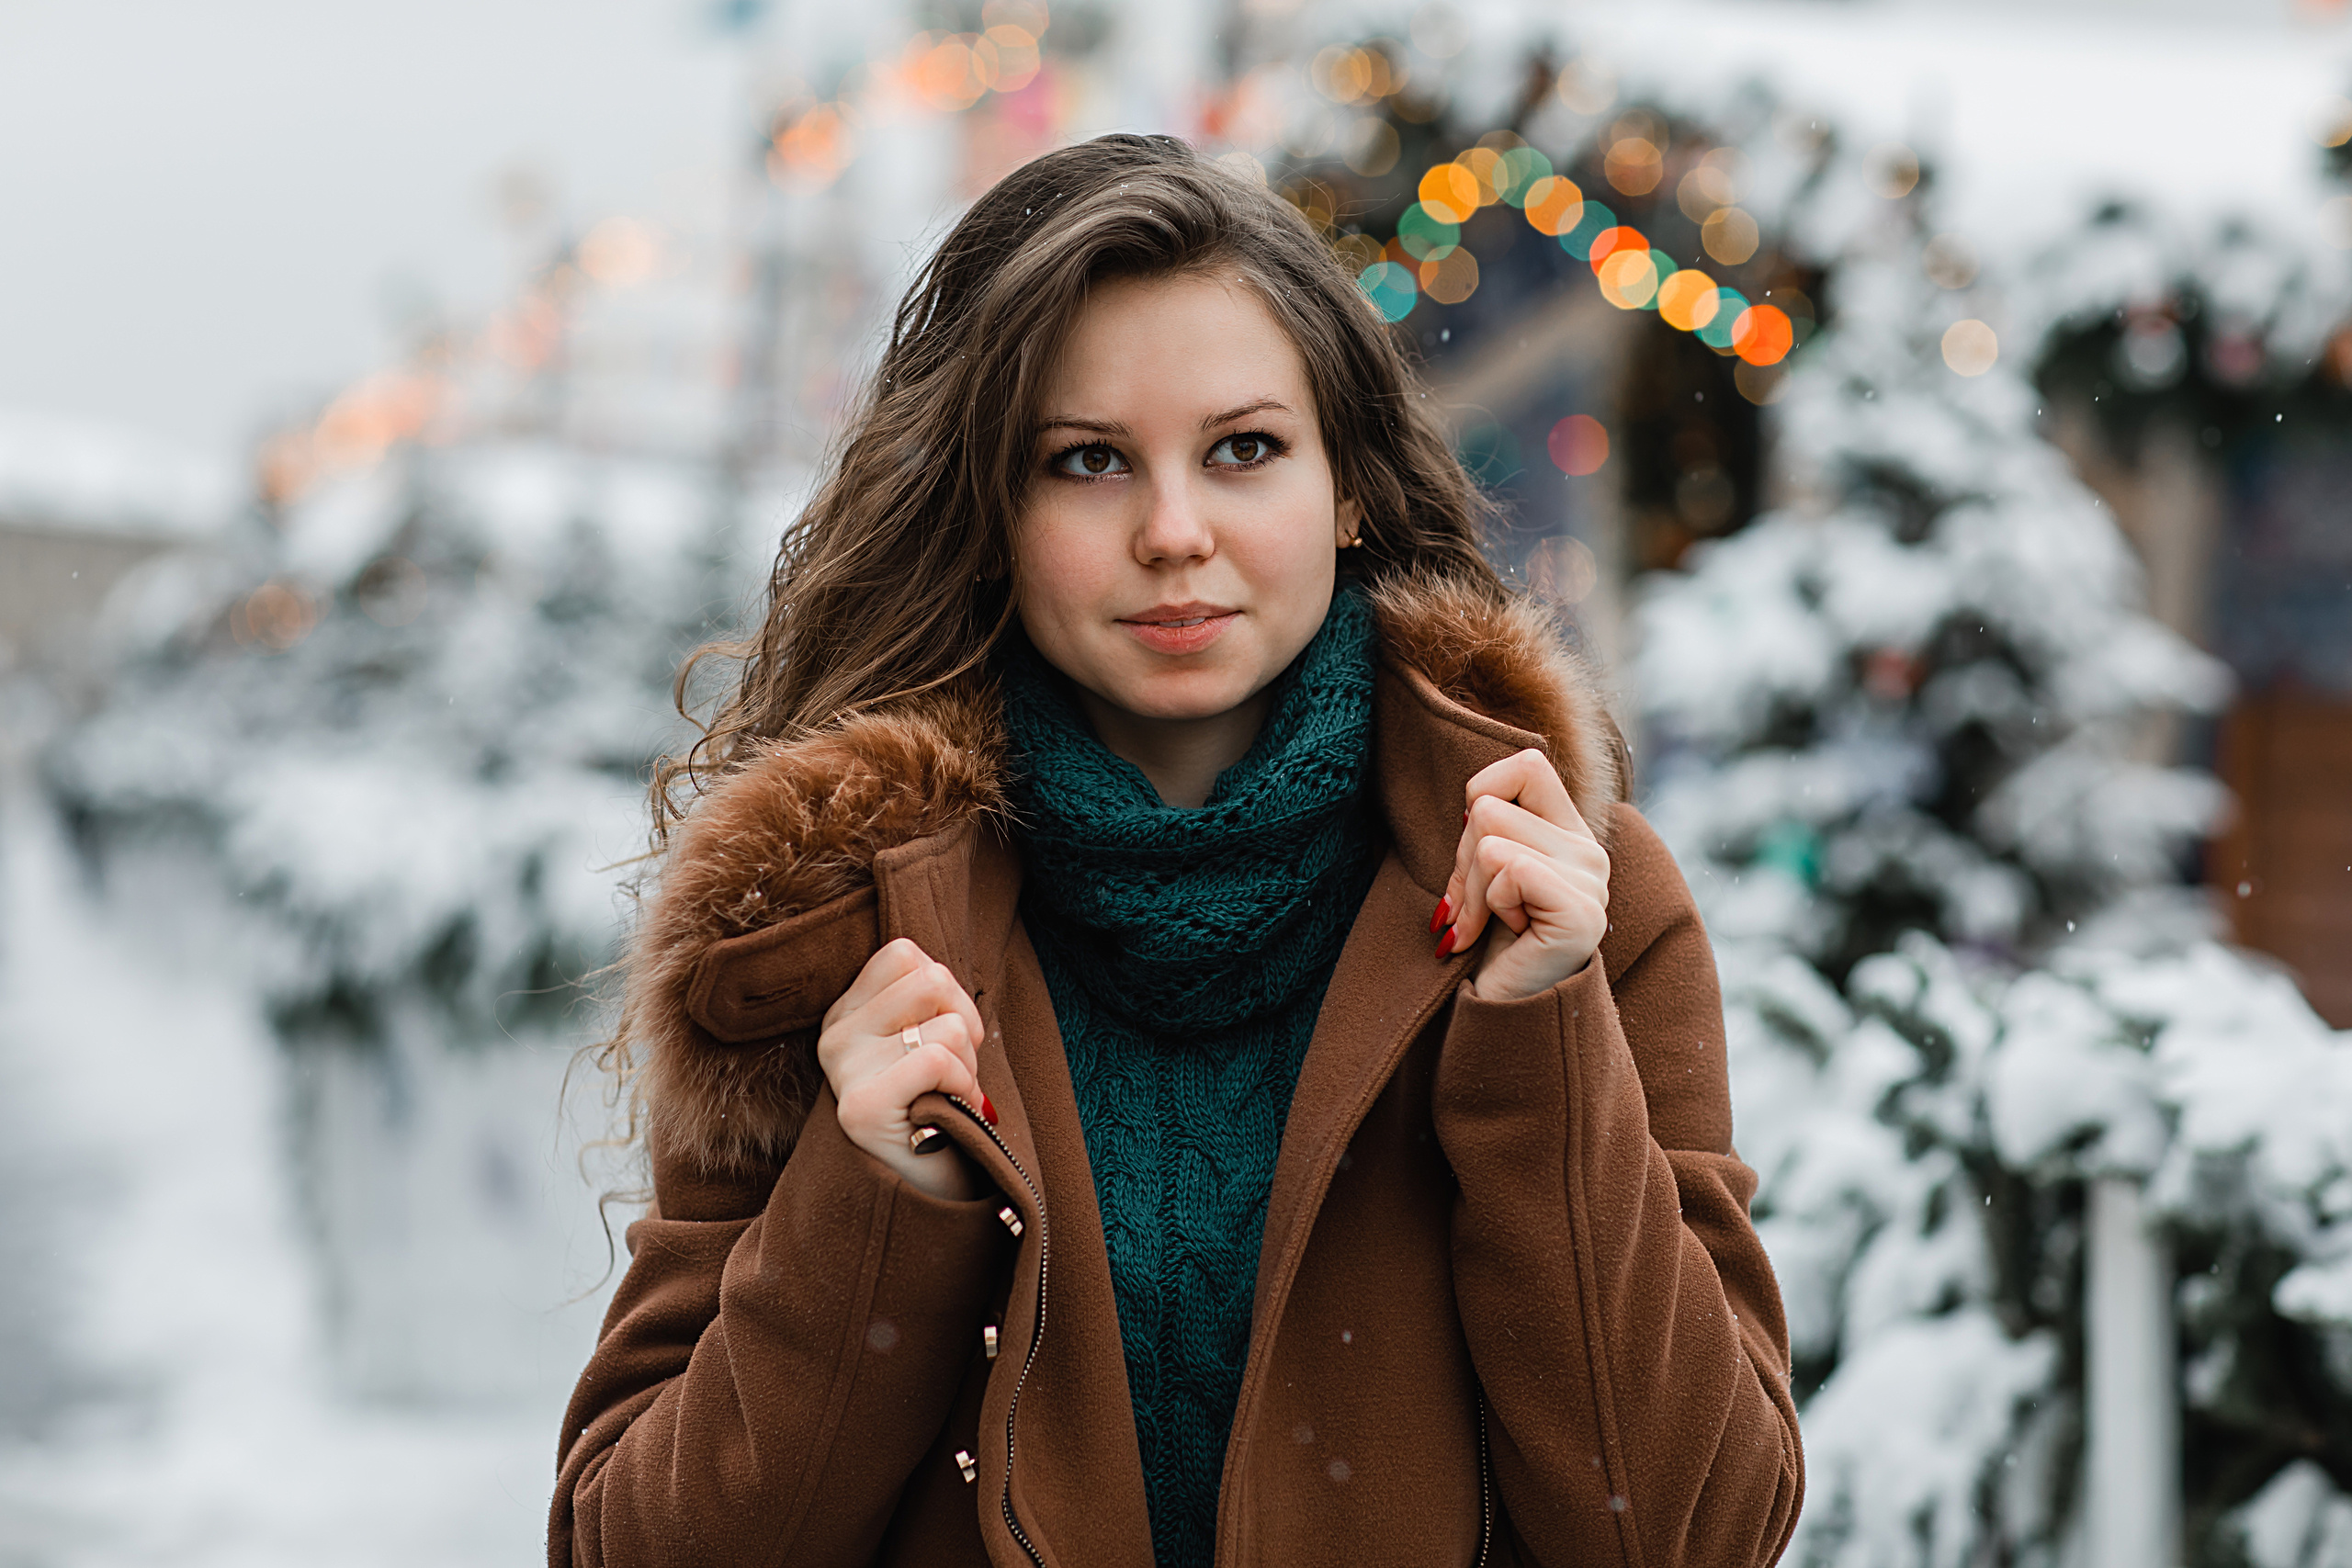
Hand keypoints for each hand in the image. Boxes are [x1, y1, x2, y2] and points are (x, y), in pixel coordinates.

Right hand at [817, 938, 991, 1200]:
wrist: (921, 1199)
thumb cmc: (935, 1113)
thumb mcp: (922, 1043)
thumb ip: (924, 1002)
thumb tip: (941, 972)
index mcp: (845, 1013)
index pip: (905, 954)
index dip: (945, 991)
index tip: (943, 1035)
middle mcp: (834, 1036)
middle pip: (931, 979)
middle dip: (964, 1024)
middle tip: (951, 1071)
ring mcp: (842, 1070)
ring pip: (946, 1023)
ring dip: (967, 1064)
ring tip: (945, 1097)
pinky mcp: (861, 1106)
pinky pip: (940, 1059)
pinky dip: (962, 1086)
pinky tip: (946, 1113)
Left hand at [1432, 748, 1611, 1003]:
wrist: (1502, 1016)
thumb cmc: (1489, 946)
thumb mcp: (1483, 873)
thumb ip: (1488, 827)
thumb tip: (1473, 802)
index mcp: (1570, 834)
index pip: (1526, 764)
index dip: (1481, 797)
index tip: (1476, 854)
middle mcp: (1590, 852)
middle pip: (1488, 805)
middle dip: (1461, 862)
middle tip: (1477, 911)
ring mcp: (1592, 881)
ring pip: (1489, 838)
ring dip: (1471, 890)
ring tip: (1490, 925)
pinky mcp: (1581, 911)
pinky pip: (1508, 870)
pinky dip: (1490, 905)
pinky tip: (1512, 934)